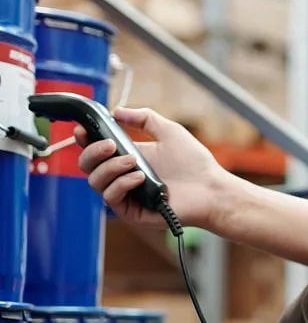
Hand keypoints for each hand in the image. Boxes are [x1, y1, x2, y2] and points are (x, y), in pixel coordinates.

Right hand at [76, 107, 225, 229]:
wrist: (210, 188)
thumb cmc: (194, 162)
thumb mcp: (169, 132)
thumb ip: (145, 118)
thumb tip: (117, 111)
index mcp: (128, 156)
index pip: (96, 150)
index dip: (84, 140)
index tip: (82, 130)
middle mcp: (122, 176)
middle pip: (87, 166)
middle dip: (93, 152)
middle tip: (111, 145)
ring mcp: (125, 194)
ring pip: (95, 182)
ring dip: (110, 168)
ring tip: (132, 161)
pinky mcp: (131, 211)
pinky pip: (111, 198)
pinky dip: (121, 184)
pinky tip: (138, 177)